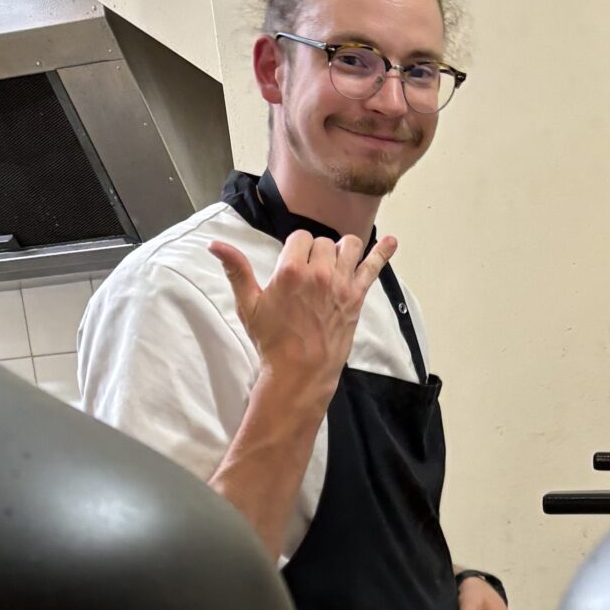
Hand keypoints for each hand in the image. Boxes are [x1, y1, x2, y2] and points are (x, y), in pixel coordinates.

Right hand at [208, 227, 397, 404]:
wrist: (299, 371)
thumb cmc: (272, 340)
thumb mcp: (249, 304)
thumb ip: (236, 270)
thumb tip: (215, 244)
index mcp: (291, 269)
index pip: (299, 237)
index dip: (295, 250)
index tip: (292, 267)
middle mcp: (319, 272)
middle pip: (323, 241)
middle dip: (316, 253)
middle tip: (309, 276)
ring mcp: (342, 283)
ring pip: (349, 245)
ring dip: (342, 251)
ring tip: (334, 264)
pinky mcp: (357, 297)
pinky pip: (373, 268)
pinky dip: (384, 253)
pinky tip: (394, 242)